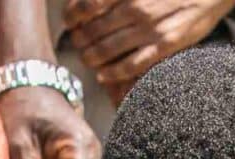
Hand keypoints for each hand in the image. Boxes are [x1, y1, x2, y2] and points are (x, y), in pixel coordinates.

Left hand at [64, 0, 234, 96]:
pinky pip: (130, 65)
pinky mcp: (165, 45)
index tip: (70, 22)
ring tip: (88, 59)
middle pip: (92, 31)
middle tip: (79, 45)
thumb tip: (92, 2)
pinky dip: (113, 73)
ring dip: (92, 58)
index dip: (72, 17)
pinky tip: (104, 75)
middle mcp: (135, 7)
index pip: (86, 5)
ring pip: (106, 50)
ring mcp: (149, 28)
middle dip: (80, 41)